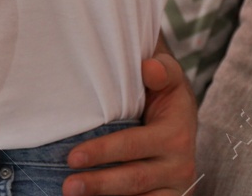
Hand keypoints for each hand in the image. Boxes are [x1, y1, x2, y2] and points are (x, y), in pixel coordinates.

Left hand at [63, 54, 196, 195]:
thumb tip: (149, 68)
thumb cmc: (166, 94)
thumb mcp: (169, 77)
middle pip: (134, 179)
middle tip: (68, 186)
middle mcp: (179, 167)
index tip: (72, 157)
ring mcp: (175, 188)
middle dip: (99, 184)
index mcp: (176, 135)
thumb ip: (162, 70)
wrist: (183, 120)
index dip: (102, 152)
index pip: (133, 145)